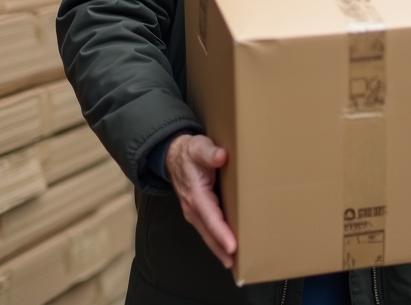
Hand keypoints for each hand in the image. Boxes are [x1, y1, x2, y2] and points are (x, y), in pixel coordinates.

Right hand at [165, 134, 236, 267]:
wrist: (174, 156)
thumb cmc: (190, 151)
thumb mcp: (199, 147)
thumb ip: (209, 152)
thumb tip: (221, 156)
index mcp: (196, 194)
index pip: (211, 217)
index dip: (221, 233)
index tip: (232, 246)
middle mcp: (193, 208)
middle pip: (209, 233)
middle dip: (221, 250)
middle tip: (236, 264)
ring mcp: (194, 212)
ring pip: (208, 235)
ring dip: (219, 250)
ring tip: (235, 263)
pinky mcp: (198, 213)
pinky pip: (208, 230)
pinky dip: (217, 242)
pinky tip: (228, 250)